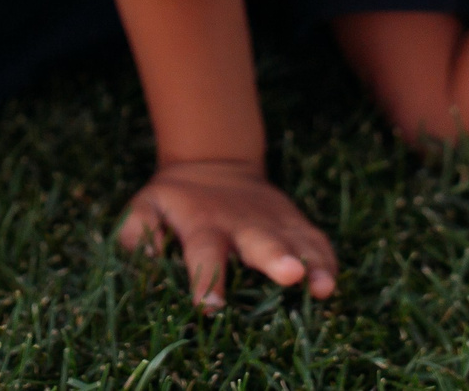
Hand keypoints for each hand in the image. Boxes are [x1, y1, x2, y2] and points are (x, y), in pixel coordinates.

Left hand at [116, 158, 338, 309]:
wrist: (214, 161)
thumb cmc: (176, 198)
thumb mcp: (147, 205)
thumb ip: (137, 228)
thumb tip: (144, 253)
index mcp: (203, 224)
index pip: (203, 253)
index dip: (206, 279)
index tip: (210, 307)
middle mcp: (242, 223)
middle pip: (260, 242)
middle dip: (275, 259)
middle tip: (289, 274)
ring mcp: (273, 221)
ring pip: (296, 242)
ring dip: (311, 264)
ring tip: (323, 288)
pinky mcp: (294, 222)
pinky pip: (316, 241)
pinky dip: (327, 261)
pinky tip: (331, 284)